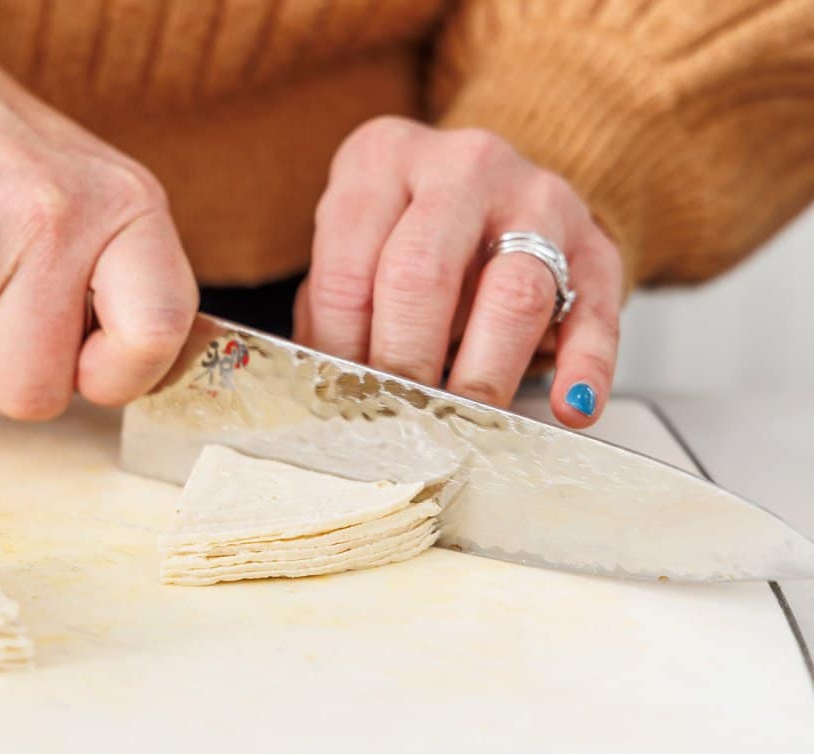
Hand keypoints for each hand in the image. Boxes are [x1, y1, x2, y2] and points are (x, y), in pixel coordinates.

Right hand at [0, 0, 196, 417]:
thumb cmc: (3, 162)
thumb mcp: (101, 198)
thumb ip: (133, 290)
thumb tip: (140, 379)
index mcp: (126, 206)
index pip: (155, 336)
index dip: (115, 377)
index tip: (84, 365)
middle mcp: (49, 219)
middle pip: (33, 396)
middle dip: (5, 376)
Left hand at [293, 118, 621, 426]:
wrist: (500, 192)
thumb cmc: (407, 233)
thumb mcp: (354, 249)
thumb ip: (334, 311)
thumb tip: (328, 389)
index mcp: (381, 161)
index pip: (348, 270)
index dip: (341, 350)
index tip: (345, 399)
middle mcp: (462, 166)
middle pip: (423, 274)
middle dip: (405, 364)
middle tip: (397, 418)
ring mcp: (538, 200)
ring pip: (513, 295)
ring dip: (482, 374)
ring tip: (460, 421)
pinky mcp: (595, 246)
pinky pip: (593, 311)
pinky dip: (586, 367)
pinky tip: (569, 407)